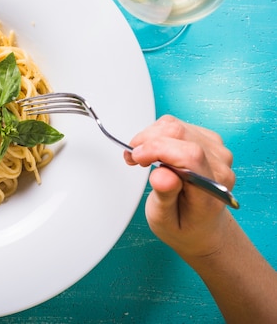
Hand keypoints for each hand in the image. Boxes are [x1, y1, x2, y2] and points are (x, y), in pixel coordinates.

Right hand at [124, 115, 235, 258]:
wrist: (202, 226)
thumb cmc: (184, 224)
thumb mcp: (166, 221)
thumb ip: (165, 197)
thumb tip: (162, 175)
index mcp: (211, 189)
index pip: (189, 155)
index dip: (157, 149)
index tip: (136, 157)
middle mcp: (218, 166)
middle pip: (180, 134)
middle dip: (148, 140)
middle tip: (132, 157)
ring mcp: (216, 151)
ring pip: (176, 126)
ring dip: (150, 136)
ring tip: (141, 156)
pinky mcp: (208, 141)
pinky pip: (178, 125)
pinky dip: (158, 134)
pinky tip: (154, 151)